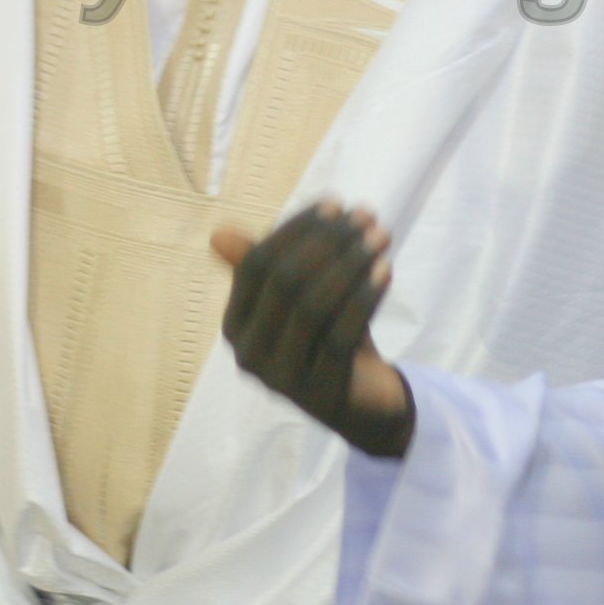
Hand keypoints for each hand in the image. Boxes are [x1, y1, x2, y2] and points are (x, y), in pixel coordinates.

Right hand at [217, 201, 412, 458]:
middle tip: (366, 218)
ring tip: (380, 238)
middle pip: (284, 282)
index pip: (256, 264)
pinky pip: (340, 338)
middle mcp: (248, 354)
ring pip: (312, 307)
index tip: (336, 203)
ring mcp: (281, 380)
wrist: (362, 401)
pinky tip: (386, 271)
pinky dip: (363, 299)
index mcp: (234, 324)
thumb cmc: (326, 335)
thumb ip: (271, 263)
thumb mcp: (298, 295)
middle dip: (328, 241)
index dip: (295, 229)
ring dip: (350, 264)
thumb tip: (218, 234)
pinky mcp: (320, 395)